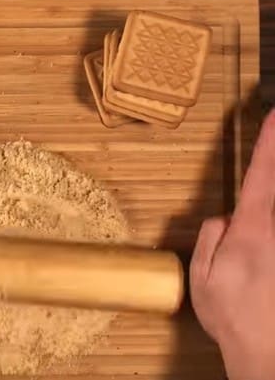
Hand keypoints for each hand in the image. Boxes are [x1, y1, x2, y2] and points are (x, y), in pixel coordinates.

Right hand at [191, 110, 274, 379]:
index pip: (262, 174)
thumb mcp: (202, 277)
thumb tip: (223, 218)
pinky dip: (272, 226)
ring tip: (260, 213)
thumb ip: (210, 239)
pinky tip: (265, 239)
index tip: (274, 116)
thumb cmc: (233, 316)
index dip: (269, 143)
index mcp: (252, 229)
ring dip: (274, 194)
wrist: (269, 351)